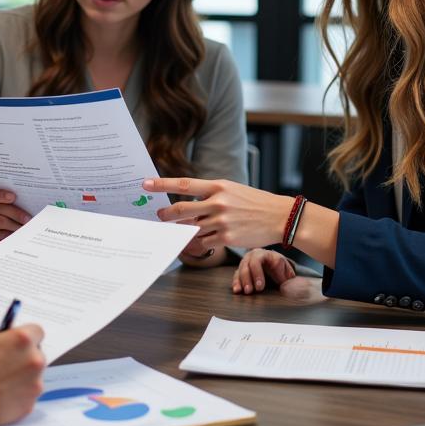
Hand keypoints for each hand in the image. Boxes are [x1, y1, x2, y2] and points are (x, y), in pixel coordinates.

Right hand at [0, 325, 45, 425]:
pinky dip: (18, 394)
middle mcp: (34, 360)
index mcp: (23, 340)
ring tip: (0, 382)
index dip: (27, 336)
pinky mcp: (30, 404)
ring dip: (22, 376)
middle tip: (6, 363)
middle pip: (37, 354)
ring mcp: (34, 384)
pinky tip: (0, 395)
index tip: (19, 341)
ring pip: (34, 376)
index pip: (37, 331)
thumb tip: (6, 338)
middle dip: (25, 357)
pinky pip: (27, 395)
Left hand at [145, 177, 288, 250]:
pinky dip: (198, 242)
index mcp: (218, 186)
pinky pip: (203, 242)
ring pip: (192, 228)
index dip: (162, 184)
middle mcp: (218, 202)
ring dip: (185, 230)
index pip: (184, 183)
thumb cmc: (254, 202)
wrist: (279, 217)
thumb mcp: (232, 190)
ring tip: (184, 229)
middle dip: (166, 214)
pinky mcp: (226, 237)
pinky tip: (200, 239)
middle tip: (159, 216)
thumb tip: (188, 207)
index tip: (145, 184)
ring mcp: (222, 221)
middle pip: (181, 209)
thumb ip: (210, 195)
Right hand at [232, 249, 323, 302]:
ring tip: (243, 292)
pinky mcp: (242, 270)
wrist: (277, 266)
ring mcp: (247, 262)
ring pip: (240, 269)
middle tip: (250, 291)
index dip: (258, 273)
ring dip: (241, 281)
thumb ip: (287, 278)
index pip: (258, 261)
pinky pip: (236, 274)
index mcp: (265, 254)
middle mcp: (254, 256)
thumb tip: (290, 286)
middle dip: (248, 278)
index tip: (260, 287)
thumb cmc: (282, 269)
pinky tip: (236, 290)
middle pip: (247, 265)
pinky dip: (236, 282)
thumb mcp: (286, 271)